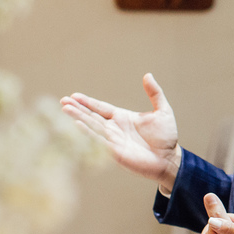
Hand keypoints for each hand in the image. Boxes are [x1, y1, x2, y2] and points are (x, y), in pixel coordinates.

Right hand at [60, 73, 181, 190]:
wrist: (170, 159)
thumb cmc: (166, 137)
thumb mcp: (162, 111)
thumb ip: (155, 94)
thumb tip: (148, 75)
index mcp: (123, 117)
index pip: (101, 107)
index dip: (88, 102)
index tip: (74, 95)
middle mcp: (115, 128)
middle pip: (92, 116)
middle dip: (78, 108)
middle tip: (63, 101)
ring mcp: (113, 140)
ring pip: (93, 126)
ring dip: (79, 117)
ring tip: (66, 109)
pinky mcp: (115, 151)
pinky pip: (100, 140)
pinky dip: (89, 132)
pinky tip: (79, 124)